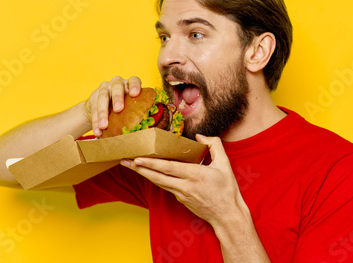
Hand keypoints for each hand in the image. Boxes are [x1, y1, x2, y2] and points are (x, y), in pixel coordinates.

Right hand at [85, 76, 141, 136]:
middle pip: (117, 87)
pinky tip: (97, 131)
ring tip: (104, 126)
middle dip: (117, 98)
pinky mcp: (94, 96)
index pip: (134, 80)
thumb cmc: (124, 107)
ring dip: (103, 112)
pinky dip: (95, 121)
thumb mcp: (131, 106)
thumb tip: (147, 127)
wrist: (104, 106)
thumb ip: (137, 112)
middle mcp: (116, 83)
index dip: (135, 86)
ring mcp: (104, 88)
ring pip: (103, 97)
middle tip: (118, 109)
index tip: (135, 94)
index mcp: (129, 84)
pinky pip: (93, 108)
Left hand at [120, 134, 244, 225]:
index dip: (152, 164)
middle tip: (125, 160)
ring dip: (143, 174)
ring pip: (159, 183)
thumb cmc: (227, 190)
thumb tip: (199, 136)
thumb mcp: (225, 164)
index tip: (138, 158)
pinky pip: (165, 186)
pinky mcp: (180, 199)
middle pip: (158, 177)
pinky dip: (155, 179)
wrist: (227, 216)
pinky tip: (148, 172)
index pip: (169, 168)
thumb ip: (214, 145)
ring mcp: (181, 195)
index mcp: (196, 175)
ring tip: (130, 165)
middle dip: (140, 168)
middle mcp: (185, 186)